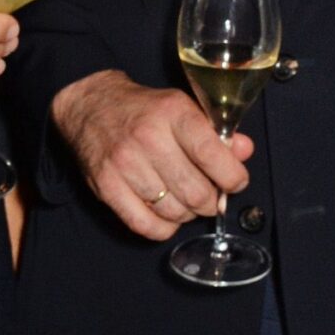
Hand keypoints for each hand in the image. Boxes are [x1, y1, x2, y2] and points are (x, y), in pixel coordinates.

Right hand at [51, 69, 252, 238]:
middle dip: (211, 201)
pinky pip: (145, 225)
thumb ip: (216, 133)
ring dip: (187, 214)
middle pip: (196, 192)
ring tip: (185, 201)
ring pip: (174, 212)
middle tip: (210, 195)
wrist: (91, 107)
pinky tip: (166, 215)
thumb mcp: (183, 108)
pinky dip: (163, 228)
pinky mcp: (106, 186)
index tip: (235, 182)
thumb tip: (244, 152)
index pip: (212, 155)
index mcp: (173, 112)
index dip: (232, 178)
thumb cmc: (144, 110)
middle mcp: (148, 137)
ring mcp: (125, 164)